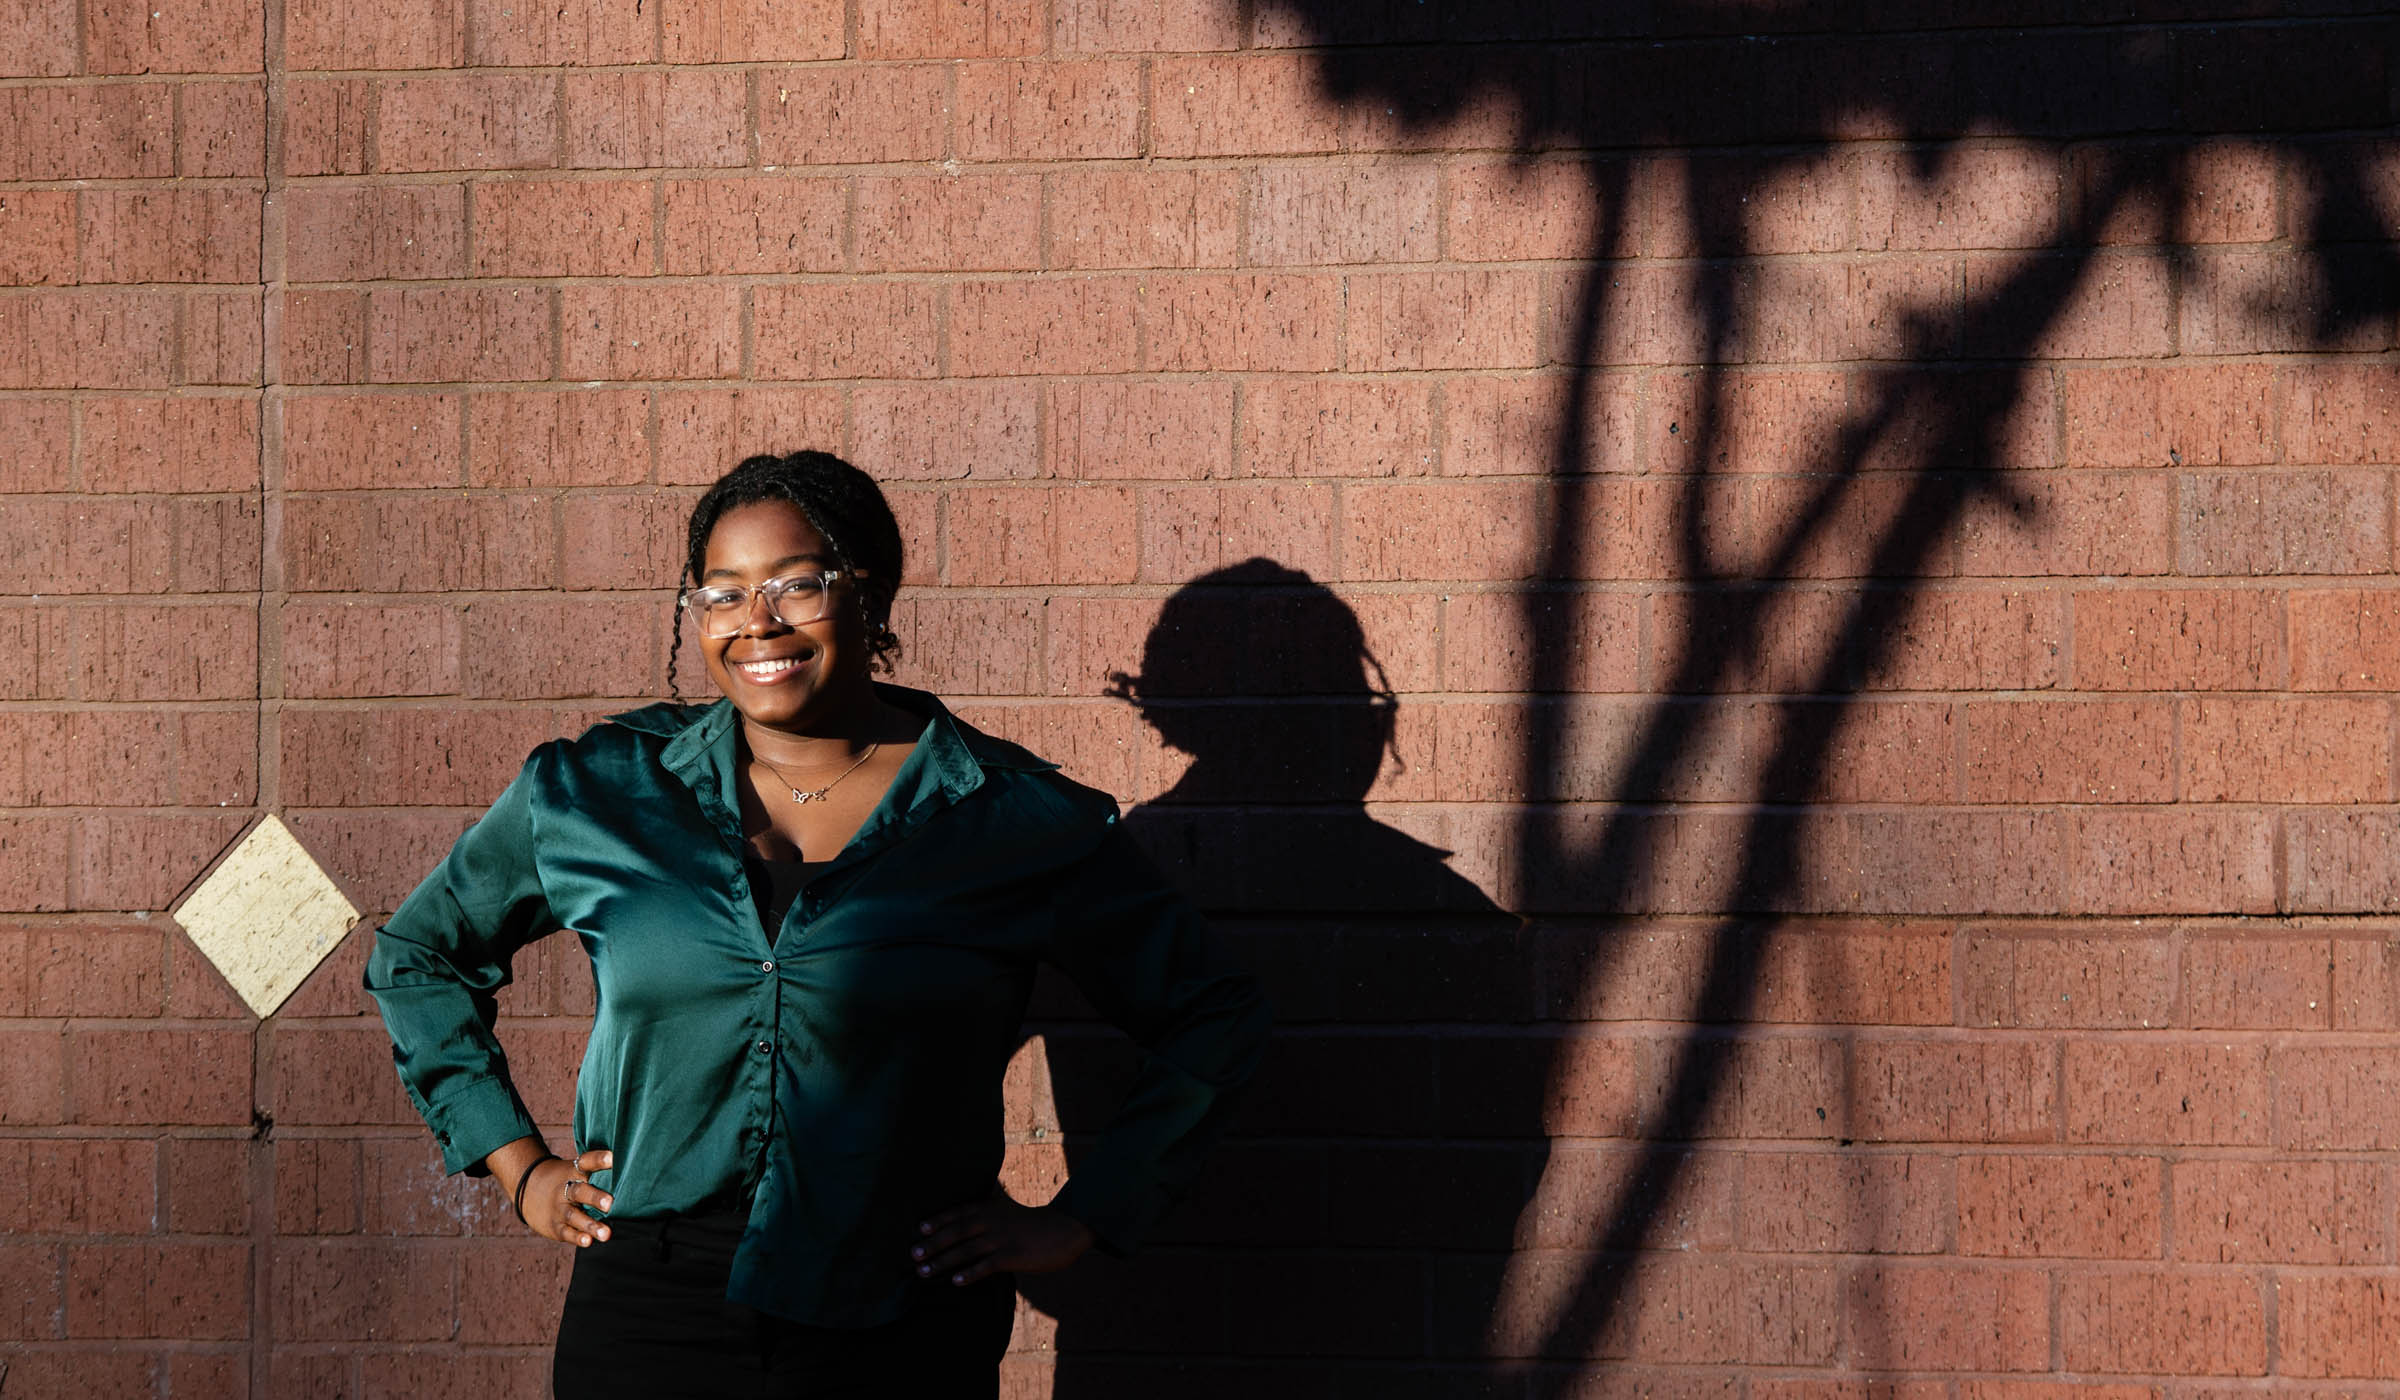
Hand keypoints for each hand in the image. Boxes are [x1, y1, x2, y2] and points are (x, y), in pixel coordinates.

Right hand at [519, 1147, 615, 1247]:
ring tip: (606, 1233)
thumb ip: (598, 1170)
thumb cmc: (566, 1179)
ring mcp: (559, 1209)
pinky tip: (588, 1241)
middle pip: (579, 1191)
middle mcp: (565, 1189)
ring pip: (574, 1216)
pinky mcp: (556, 1226)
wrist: (528, 1189)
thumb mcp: (576, 1169)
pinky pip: (567, 1232)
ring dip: (591, 1225)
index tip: (612, 1158)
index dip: (599, 1159)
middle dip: (595, 1198)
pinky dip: (578, 1238)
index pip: (586, 1162)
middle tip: (610, 1203)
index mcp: (573, 1171)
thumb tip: (634, 1168)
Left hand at [912, 1193, 1093, 1285]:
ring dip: (943, 1261)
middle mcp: (993, 1221)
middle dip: (934, 1243)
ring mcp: (1002, 1238)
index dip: (938, 1220)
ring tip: (924, 1271)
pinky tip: (955, 1281)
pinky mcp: (1013, 1256)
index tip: (919, 1229)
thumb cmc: (1033, 1223)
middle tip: (914, 1254)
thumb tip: (968, 1212)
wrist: (1064, 1230)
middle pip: (957, 1231)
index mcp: (991, 1208)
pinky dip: (970, 1273)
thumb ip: (988, 1209)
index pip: (959, 1212)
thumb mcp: (1008, 1209)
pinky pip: (987, 1266)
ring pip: (967, 1249)